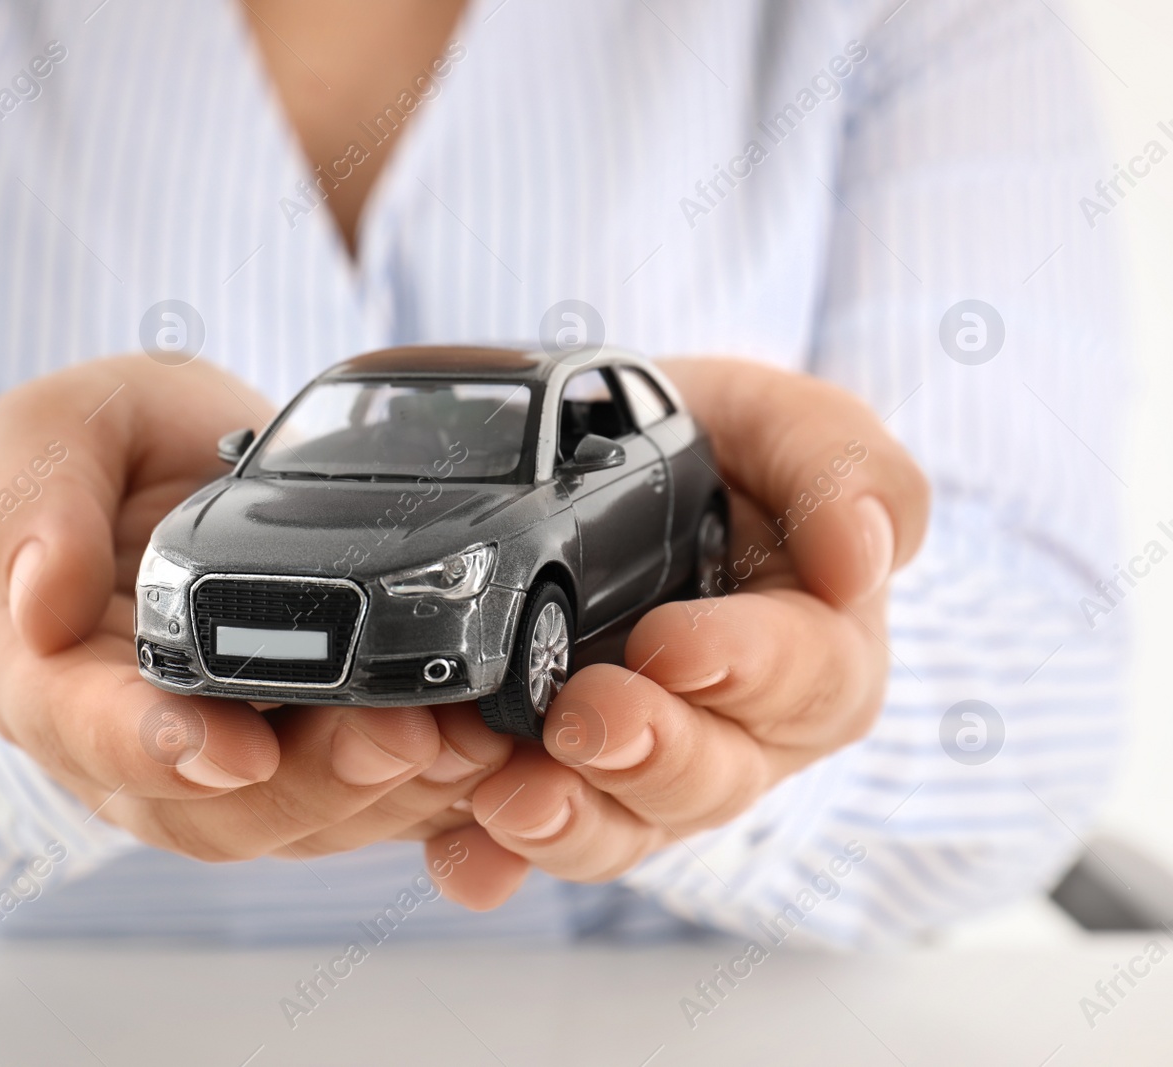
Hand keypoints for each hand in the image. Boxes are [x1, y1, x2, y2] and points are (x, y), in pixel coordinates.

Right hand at [0, 356, 511, 863]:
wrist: (189, 477)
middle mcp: (137, 747)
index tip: (232, 748)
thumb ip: (36, 495)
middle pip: (215, 808)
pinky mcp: (310, 768)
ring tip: (471, 738)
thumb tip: (39, 599)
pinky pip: (367, 808)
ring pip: (302, 822)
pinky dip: (432, 793)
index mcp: (54, 673)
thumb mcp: (62, 426)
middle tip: (402, 736)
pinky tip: (492, 753)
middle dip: (315, 782)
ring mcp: (228, 768)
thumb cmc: (114, 455)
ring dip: (390, 794)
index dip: (155, 749)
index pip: (85, 732)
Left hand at [425, 358, 930, 908]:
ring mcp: (645, 774)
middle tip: (586, 715)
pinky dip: (495, 863)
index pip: (807, 676)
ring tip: (512, 798)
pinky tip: (464, 862)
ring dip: (572, 823)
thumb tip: (865, 554)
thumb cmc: (709, 451)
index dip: (746, 665)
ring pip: (626, 829)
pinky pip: (534, 847)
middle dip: (649, 753)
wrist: (596, 467)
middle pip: (713, 776)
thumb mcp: (780, 421)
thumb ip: (837, 463)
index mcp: (814, 647)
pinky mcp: (561, 792)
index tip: (677, 641)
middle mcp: (737, 731)